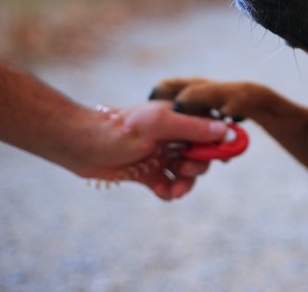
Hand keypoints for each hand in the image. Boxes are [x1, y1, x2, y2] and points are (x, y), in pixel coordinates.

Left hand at [72, 101, 227, 200]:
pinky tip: (161, 191)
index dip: (220, 143)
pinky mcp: (147, 171)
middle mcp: (171, 135)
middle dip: (197, 166)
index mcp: (177, 117)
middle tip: (186, 171)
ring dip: (184, 183)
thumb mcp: (159, 126)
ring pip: (184, 172)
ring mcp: (160, 153)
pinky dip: (167, 189)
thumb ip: (193, 128)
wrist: (81, 147)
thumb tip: (225, 131)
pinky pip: (167, 183)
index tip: (226, 158)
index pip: (209, 129)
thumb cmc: (119, 130)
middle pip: (200, 154)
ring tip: (174, 190)